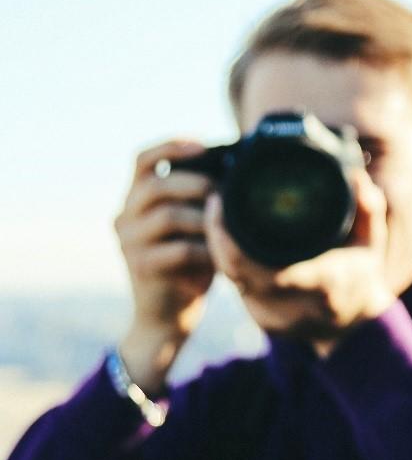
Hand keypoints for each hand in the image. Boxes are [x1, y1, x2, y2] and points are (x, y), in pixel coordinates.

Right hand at [115, 139, 215, 389]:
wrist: (169, 315)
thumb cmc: (191, 264)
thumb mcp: (196, 225)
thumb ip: (201, 199)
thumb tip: (237, 168)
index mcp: (137, 198)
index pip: (143, 159)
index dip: (170, 147)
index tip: (202, 144)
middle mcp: (125, 215)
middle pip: (156, 185)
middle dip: (196, 184)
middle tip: (224, 195)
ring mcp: (129, 241)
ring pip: (168, 216)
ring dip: (205, 220)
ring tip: (226, 230)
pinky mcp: (140, 266)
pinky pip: (178, 249)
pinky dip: (206, 250)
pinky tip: (221, 256)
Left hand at [205, 168, 396, 355]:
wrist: (358, 323)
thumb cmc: (362, 274)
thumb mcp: (372, 241)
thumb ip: (368, 209)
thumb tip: (356, 177)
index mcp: (323, 283)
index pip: (257, 262)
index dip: (226, 234)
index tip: (220, 199)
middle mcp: (295, 306)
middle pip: (235, 269)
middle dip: (216, 235)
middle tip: (215, 202)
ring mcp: (275, 318)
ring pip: (230, 279)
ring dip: (219, 249)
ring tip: (217, 217)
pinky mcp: (263, 321)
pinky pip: (235, 288)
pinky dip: (228, 264)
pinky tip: (225, 243)